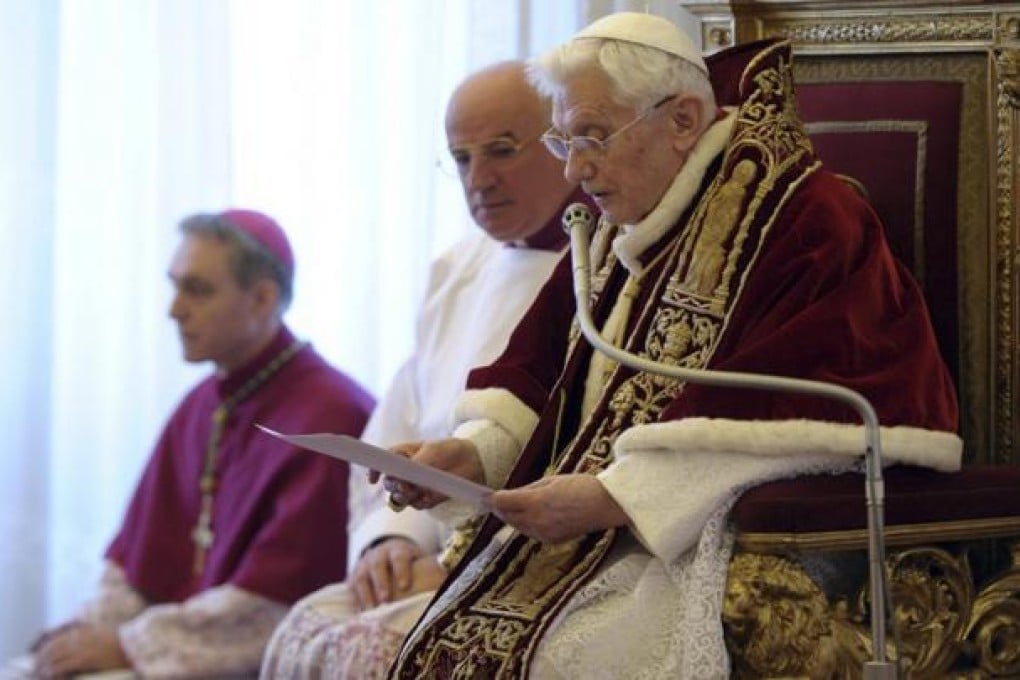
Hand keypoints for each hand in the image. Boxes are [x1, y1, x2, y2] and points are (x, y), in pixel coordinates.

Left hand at [34, 622, 129, 678]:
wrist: (135, 646)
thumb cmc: (122, 644)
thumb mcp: (103, 635)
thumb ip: (88, 636)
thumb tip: (75, 642)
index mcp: (84, 632)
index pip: (57, 639)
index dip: (45, 649)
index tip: (40, 657)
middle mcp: (80, 638)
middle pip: (53, 648)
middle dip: (41, 659)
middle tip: (37, 668)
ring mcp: (83, 648)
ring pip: (55, 657)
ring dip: (45, 667)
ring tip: (41, 674)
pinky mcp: (86, 659)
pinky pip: (63, 666)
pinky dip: (54, 672)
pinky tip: (50, 676)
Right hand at [351, 537, 447, 610]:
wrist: (386, 555)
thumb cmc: (411, 565)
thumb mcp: (420, 561)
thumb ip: (434, 568)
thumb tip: (455, 578)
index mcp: (399, 549)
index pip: (399, 556)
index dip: (402, 570)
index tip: (405, 586)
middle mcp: (379, 554)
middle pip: (378, 565)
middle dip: (381, 582)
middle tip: (386, 600)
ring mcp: (364, 565)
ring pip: (362, 577)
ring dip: (367, 594)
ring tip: (372, 611)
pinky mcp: (353, 577)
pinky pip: (352, 588)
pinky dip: (357, 601)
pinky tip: (363, 615)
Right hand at [377, 438, 483, 509]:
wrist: (472, 461)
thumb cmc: (449, 450)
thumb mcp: (432, 451)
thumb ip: (417, 463)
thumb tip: (404, 478)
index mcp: (403, 456)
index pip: (383, 463)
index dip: (374, 471)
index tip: (372, 479)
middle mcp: (405, 473)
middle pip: (389, 484)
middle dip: (392, 485)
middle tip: (402, 484)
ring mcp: (415, 488)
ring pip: (400, 497)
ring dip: (404, 495)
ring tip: (414, 490)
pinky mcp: (426, 499)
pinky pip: (417, 505)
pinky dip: (420, 501)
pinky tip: (429, 495)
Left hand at [490, 474, 627, 542]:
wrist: (605, 505)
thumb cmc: (581, 486)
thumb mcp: (552, 480)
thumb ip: (529, 489)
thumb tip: (513, 494)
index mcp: (535, 502)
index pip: (503, 502)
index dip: (492, 499)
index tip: (485, 496)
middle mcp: (537, 520)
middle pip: (507, 517)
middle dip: (499, 509)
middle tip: (493, 501)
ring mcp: (544, 533)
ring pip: (518, 527)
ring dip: (512, 517)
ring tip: (510, 508)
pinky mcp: (552, 541)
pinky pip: (531, 533)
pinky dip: (526, 525)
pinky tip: (529, 516)